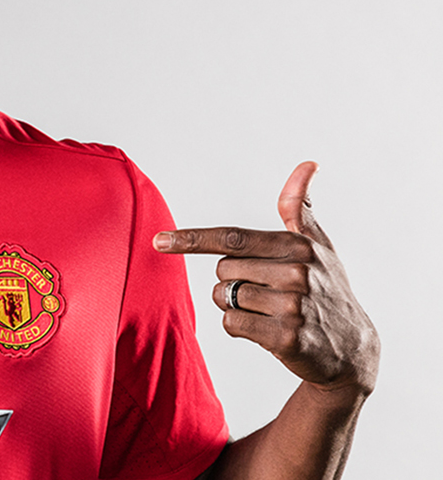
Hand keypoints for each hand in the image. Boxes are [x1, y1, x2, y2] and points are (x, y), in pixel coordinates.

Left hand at [154, 162, 378, 395]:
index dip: (192, 239)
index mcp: (298, 246)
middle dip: (232, 281)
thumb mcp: (318, 246)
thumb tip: (306, 164)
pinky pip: (231, 324)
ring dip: (235, 306)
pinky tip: (269, 331)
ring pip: (224, 298)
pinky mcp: (286, 338)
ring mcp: (292, 306)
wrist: (353, 350)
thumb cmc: (327, 289)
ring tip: (270, 312)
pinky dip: (240, 329)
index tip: (159, 240)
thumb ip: (299, 207)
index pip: (232, 239)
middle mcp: (297, 273)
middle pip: (222, 270)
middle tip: (267, 293)